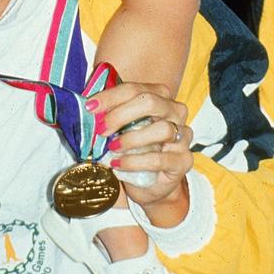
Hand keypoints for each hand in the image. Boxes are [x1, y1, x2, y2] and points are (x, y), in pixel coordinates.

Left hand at [90, 82, 193, 214]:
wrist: (152, 184)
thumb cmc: (135, 150)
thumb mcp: (122, 128)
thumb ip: (111, 114)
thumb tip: (89, 107)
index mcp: (160, 97)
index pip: (135, 89)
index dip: (111, 97)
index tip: (91, 107)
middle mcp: (175, 112)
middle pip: (150, 102)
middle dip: (121, 114)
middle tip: (102, 129)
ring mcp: (184, 136)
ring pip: (161, 129)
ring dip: (131, 138)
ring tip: (112, 148)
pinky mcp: (184, 161)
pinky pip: (159, 158)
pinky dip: (135, 161)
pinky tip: (118, 164)